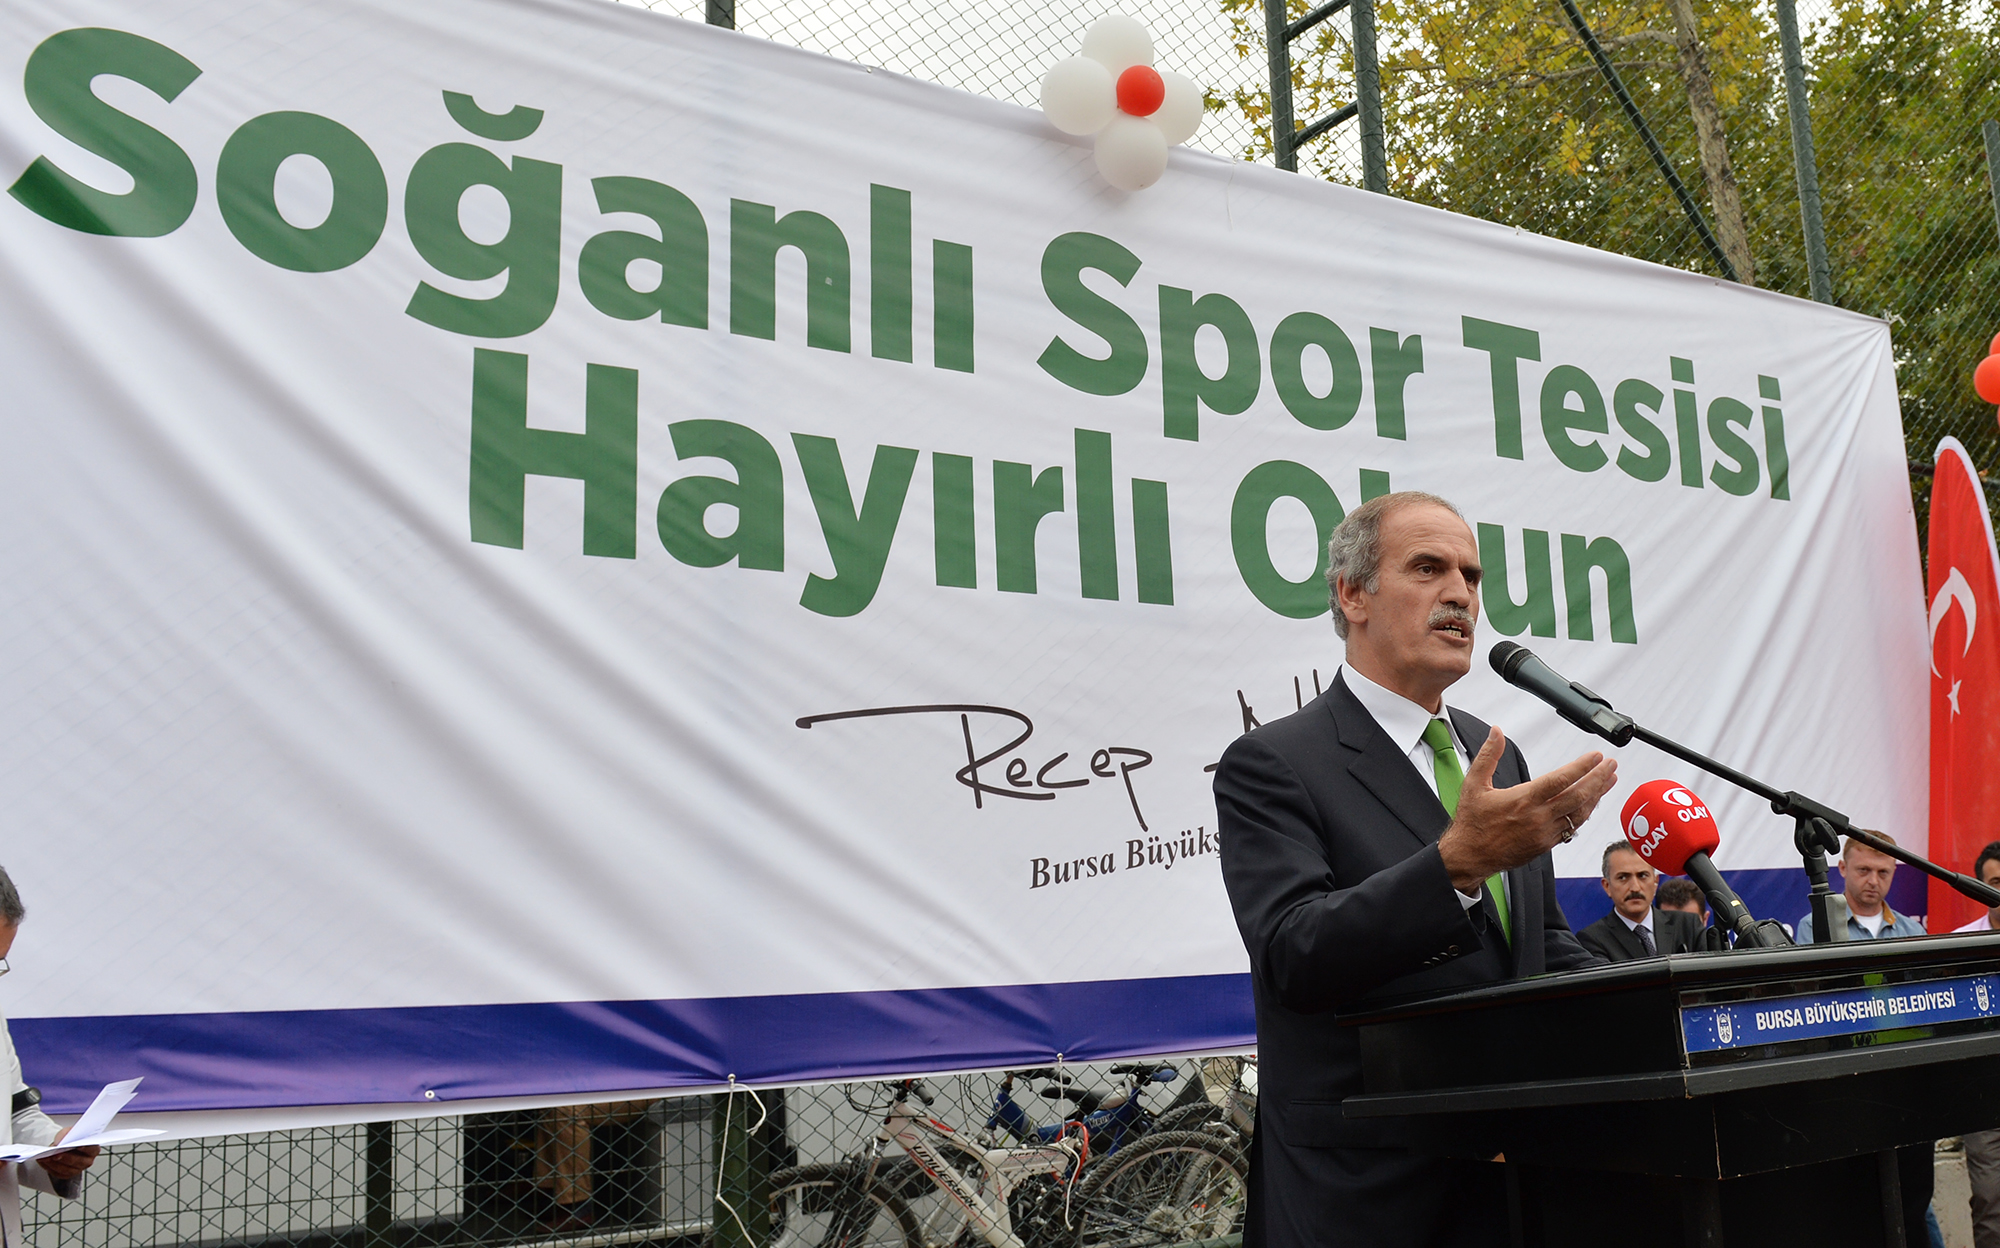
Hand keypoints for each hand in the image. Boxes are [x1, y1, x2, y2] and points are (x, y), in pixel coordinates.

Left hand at [37, 1127, 98, 1180]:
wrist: (65, 1146)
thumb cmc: (70, 1138)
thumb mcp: (69, 1131)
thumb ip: (66, 1133)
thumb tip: (58, 1142)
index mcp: (93, 1149)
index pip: (92, 1149)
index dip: (85, 1148)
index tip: (78, 1145)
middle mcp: (88, 1161)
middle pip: (77, 1161)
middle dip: (65, 1157)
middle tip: (56, 1154)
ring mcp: (78, 1169)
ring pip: (66, 1169)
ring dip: (54, 1163)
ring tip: (45, 1157)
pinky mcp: (67, 1175)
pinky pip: (58, 1173)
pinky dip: (49, 1167)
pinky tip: (43, 1161)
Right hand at [1437, 727, 1616, 892]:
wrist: (1470, 856)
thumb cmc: (1472, 822)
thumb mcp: (1473, 784)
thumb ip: (1488, 755)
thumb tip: (1496, 732)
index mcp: (1523, 800)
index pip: (1560, 780)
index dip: (1582, 767)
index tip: (1596, 756)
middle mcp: (1538, 817)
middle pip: (1578, 796)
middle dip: (1598, 779)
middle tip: (1611, 765)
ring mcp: (1544, 833)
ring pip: (1579, 813)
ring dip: (1596, 795)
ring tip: (1609, 780)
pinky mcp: (1546, 845)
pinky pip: (1572, 827)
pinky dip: (1585, 813)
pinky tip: (1591, 803)